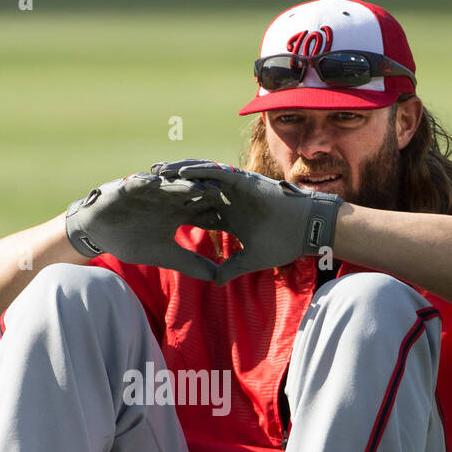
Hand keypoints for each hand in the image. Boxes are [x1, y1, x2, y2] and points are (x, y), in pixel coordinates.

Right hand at [64, 172, 225, 281]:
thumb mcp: (165, 255)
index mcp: (180, 211)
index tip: (247, 218)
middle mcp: (169, 196)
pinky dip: (148, 181)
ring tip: (198, 186)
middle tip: (231, 195)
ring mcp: (151, 189)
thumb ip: (191, 263)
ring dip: (184, 184)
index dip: (224, 213)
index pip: (206, 209)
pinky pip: (141, 181)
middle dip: (212, 192)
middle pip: (195, 192)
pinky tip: (156, 182)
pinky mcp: (131, 185)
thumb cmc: (131, 240)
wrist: (99, 230)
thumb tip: (219, 278)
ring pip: (172, 184)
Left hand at [150, 160, 341, 283]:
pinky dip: (197, 170)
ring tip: (153, 172)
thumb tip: (216, 282)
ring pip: (199, 176)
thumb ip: (232, 268)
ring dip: (177, 173)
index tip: (152, 214)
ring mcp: (235, 188)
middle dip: (168, 188)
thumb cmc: (285, 243)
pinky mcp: (243, 180)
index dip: (174, 211)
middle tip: (142, 186)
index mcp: (228, 216)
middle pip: (191, 189)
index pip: (195, 211)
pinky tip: (178, 170)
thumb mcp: (251, 260)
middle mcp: (228, 198)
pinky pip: (216, 173)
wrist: (308, 229)